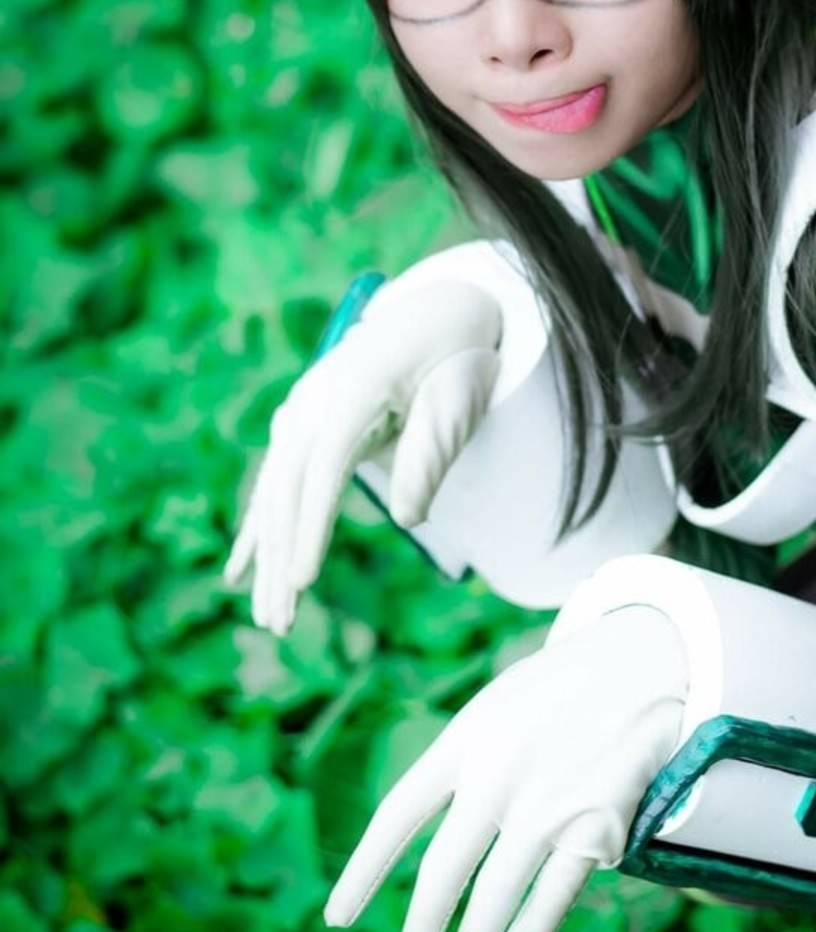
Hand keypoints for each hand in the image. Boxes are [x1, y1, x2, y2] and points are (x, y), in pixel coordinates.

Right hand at [224, 279, 500, 633]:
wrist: (435, 310)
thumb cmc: (457, 354)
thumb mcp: (460, 394)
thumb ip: (433, 451)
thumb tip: (409, 519)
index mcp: (354, 387)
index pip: (324, 467)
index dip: (311, 525)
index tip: (302, 579)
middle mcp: (315, 399)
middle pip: (288, 486)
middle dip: (280, 556)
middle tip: (279, 621)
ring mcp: (302, 410)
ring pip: (275, 491)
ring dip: (268, 554)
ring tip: (268, 616)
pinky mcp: (301, 424)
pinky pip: (275, 483)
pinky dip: (258, 527)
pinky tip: (240, 571)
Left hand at [323, 606, 686, 931]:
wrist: (644, 661)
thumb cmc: (562, 687)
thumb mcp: (497, 706)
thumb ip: (465, 761)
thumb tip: (438, 832)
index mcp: (465, 739)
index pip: (399, 815)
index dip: (364, 871)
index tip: (338, 916)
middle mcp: (497, 777)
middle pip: (443, 871)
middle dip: (420, 931)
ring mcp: (546, 805)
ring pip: (494, 898)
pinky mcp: (594, 827)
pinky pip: (550, 898)